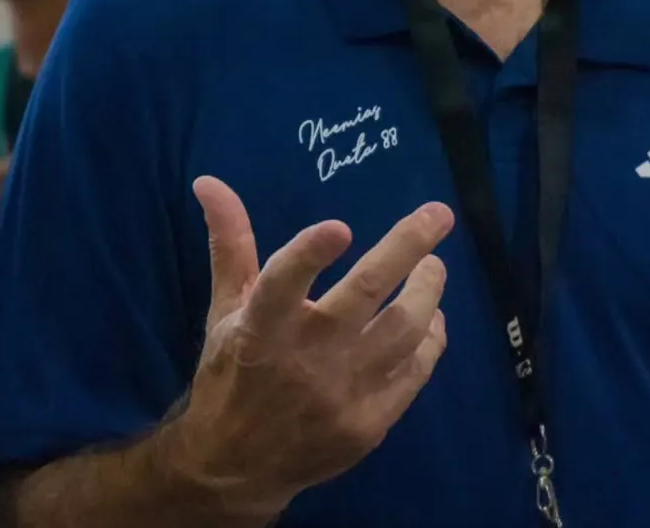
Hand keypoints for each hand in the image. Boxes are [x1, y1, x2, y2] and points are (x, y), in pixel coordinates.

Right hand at [173, 176, 454, 517]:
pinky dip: (430, 340)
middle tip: (439, 215)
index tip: (341, 227)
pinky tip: (432, 318)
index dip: (310, 253)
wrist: (234, 468)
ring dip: (427, 291)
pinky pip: (414, 373)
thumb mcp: (225, 308)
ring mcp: (341, 394)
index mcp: (261, 326)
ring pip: (402, 331)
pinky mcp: (368, 424)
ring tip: (434, 267)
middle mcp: (304, 358)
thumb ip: (231, 242)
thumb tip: (210, 181)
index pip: (282, 283)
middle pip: (364, 295)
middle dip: (406, 247)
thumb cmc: (232, 373)